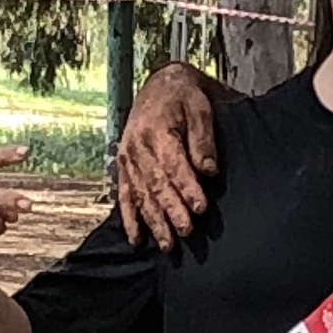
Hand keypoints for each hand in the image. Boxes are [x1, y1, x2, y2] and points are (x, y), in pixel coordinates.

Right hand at [114, 64, 219, 251]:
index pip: (173, 165)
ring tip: (167, 245)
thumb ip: (203, 140)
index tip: (200, 208)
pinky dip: (130, 219)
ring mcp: (127, 159)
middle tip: (186, 232)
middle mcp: (137, 148)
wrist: (160, 86)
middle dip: (171, 211)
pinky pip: (125, 196)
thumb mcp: (200, 108)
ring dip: (153, 222)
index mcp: (156, 131)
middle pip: (156, 185)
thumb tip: (208, 170)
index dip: (187, 188)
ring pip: (141, 195)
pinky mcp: (124, 167)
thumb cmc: (184, 98)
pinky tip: (137, 240)